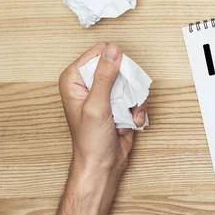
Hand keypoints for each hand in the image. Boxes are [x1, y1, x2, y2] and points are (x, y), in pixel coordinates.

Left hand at [52, 42, 147, 214]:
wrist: (102, 165)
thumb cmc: (90, 141)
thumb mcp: (96, 105)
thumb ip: (105, 76)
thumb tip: (113, 50)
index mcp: (75, 79)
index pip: (99, 52)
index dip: (113, 63)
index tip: (117, 82)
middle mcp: (89, 83)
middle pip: (119, 64)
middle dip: (128, 82)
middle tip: (126, 99)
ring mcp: (105, 93)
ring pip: (131, 80)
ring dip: (136, 97)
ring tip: (130, 113)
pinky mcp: (118, 102)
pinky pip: (136, 94)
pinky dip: (139, 107)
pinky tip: (133, 120)